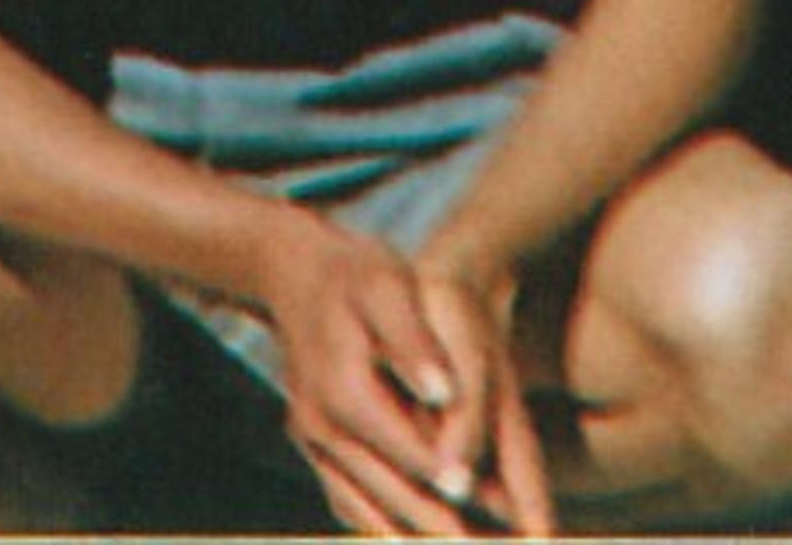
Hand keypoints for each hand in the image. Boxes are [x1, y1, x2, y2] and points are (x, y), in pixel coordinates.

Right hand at [264, 218, 547, 537]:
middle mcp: (320, 430)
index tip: (499, 508)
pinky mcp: (315, 451)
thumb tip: (444, 393)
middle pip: (391, 496)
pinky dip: (386, 527)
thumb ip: (413, 340)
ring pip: (368, 512)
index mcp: (343, 392)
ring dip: (415, 538)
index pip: (409, 454)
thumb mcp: (387, 284)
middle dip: (443, 528)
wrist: (292, 273)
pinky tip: (425, 537)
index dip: (454, 481)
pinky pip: (350, 504)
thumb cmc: (353, 274)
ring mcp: (313, 446)